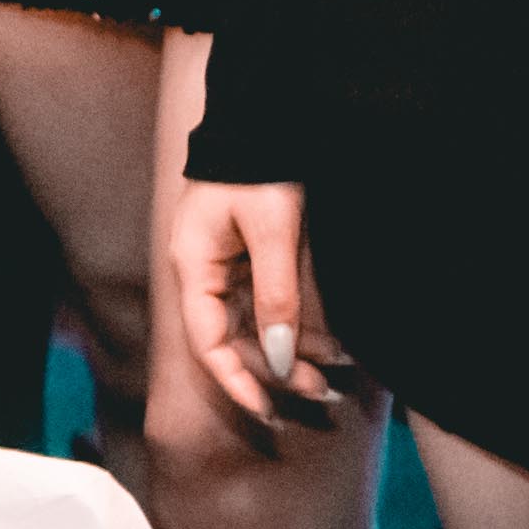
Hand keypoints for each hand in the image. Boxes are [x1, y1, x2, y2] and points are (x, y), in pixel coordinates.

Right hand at [162, 176, 349, 435]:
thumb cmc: (261, 166)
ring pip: (257, 327)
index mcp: (194, 266)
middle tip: (323, 395)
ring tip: (334, 379)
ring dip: (292, 353)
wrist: (267, 114)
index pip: (207, 343)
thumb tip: (280, 362)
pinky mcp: (252, 258)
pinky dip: (296, 326)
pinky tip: (329, 346)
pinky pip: (271, 305)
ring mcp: (229, 266)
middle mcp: (205, 273)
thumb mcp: (272, 229)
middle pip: (236, 340)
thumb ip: (276, 295)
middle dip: (278, 372)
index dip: (236, 384)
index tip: (269, 413)